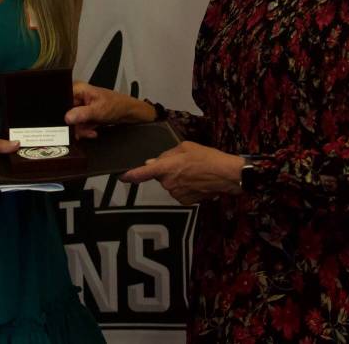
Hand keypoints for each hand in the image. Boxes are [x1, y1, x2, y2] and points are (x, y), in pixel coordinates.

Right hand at [65, 82, 151, 137]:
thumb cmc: (117, 105)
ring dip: (81, 130)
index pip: (61, 100)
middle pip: (66, 113)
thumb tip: (67, 118)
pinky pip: (79, 125)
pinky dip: (85, 130)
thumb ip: (81, 114)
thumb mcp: (98, 110)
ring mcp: (81, 106)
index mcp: (78, 89)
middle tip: (81, 131)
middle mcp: (78, 97)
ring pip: (72, 122)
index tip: (67, 123)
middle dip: (74, 125)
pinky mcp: (85, 115)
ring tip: (91, 131)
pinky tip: (93, 132)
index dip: (62, 113)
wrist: (129, 113)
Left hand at [120, 141, 243, 204]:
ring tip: (194, 172)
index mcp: (166, 168)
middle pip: (161, 176)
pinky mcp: (185, 201)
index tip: (121, 176)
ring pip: (171, 184)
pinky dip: (186, 188)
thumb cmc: (207, 157)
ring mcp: (176, 194)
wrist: (227, 175)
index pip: (142, 173)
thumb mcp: (186, 147)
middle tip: (184, 164)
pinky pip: (180, 192)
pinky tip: (197, 182)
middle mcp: (168, 183)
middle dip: (168, 171)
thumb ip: (167, 154)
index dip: (130, 175)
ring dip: (178, 179)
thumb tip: (153, 162)